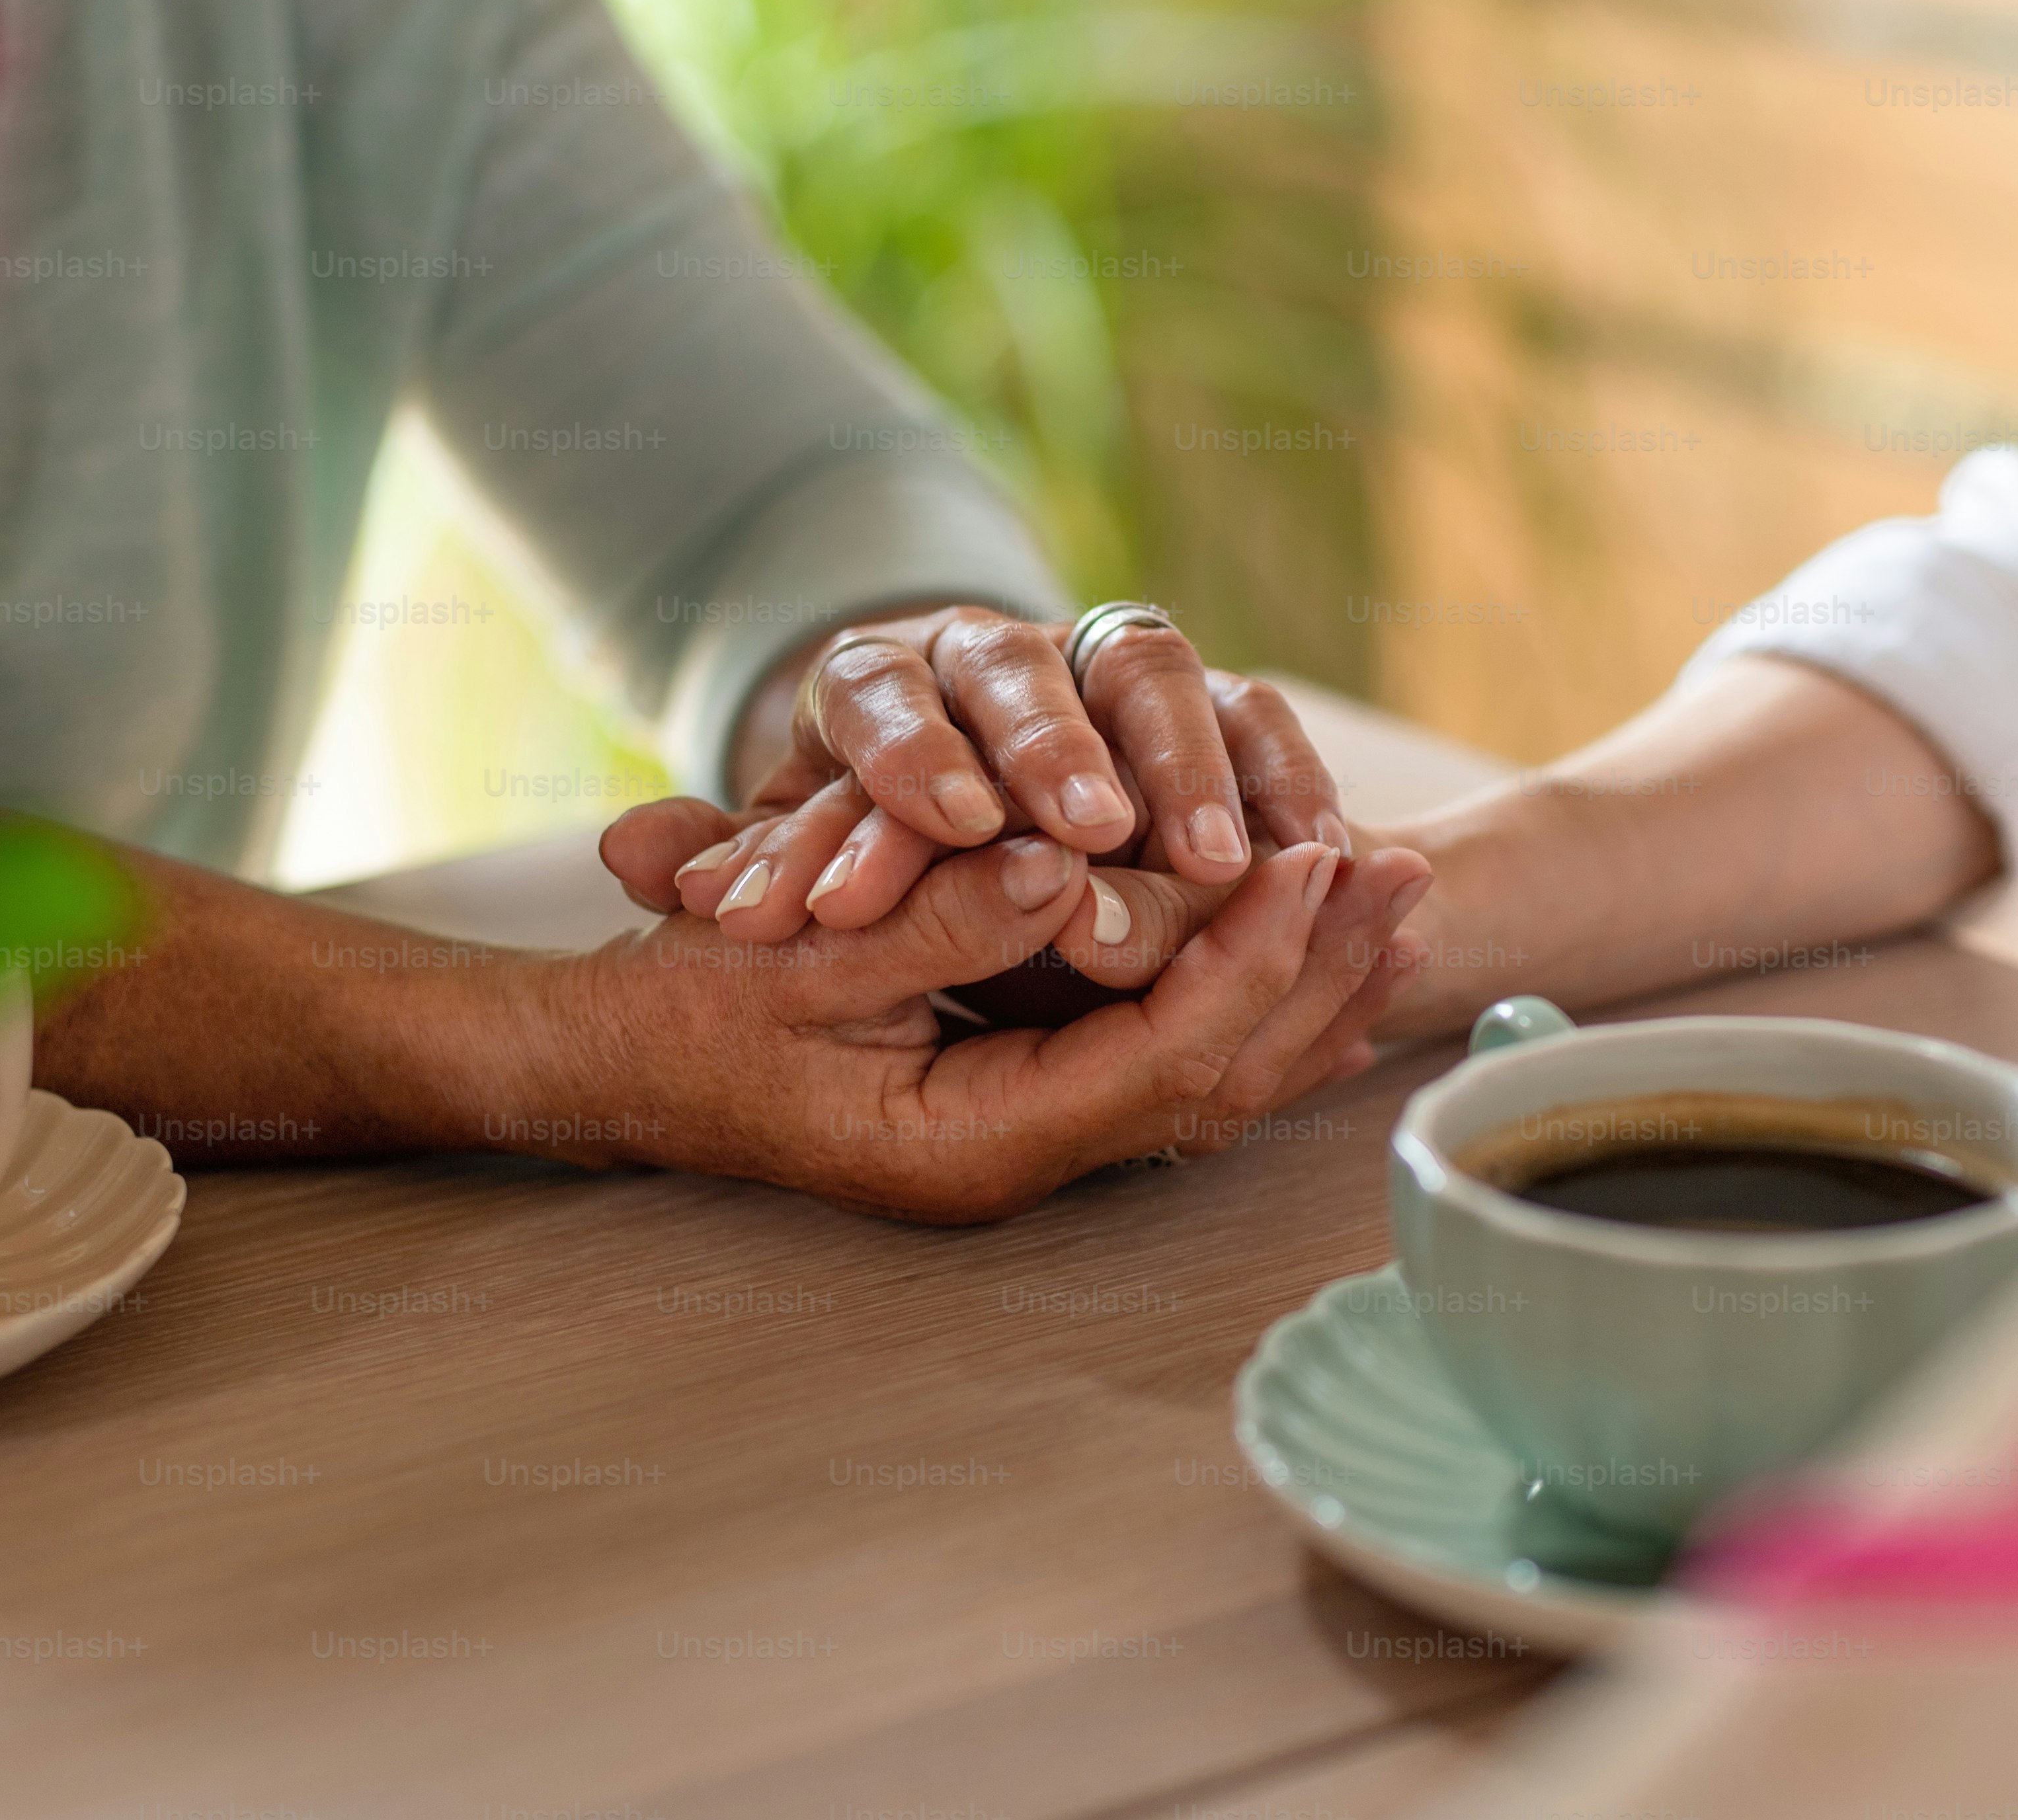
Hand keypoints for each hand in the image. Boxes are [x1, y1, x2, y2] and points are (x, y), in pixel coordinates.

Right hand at [528, 834, 1431, 1221]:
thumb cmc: (683, 1017)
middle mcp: (1019, 1160)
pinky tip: (1308, 963)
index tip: (1320, 858)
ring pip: (1206, 1078)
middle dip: (1316, 973)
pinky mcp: (1019, 1103)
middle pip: (1215, 1077)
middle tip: (1407, 873)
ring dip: (1302, 989)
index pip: (1161, 1054)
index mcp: (973, 1140)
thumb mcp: (803, 957)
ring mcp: (1024, 1141)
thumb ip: (946, 919)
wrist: (610, 1069)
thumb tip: (1076, 867)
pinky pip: (1163, 1063)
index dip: (1251, 955)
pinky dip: (1242, 1005)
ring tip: (1393, 909)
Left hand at [633, 608, 1348, 936]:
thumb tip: (621, 854)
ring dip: (1185, 764)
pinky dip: (1286, 779)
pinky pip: (1260, 716)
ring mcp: (1104, 660)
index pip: (878, 690)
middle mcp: (993, 649)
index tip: (951, 820)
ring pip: (1149, 671)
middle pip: (1023, 665)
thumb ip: (733, 861)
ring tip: (1212, 859)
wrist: (980, 803)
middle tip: (1088, 827)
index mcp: (878, 674)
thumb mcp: (797, 858)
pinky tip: (1309, 851)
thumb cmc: (879, 849)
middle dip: (1057, 745)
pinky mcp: (1207, 696)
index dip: (914, 755)